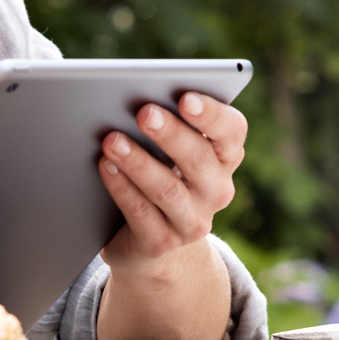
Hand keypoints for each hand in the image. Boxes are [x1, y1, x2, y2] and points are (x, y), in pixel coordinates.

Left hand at [94, 92, 245, 339]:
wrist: (147, 239)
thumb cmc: (159, 172)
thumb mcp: (171, 149)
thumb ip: (166, 123)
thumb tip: (139, 99)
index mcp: (225, 156)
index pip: (232, 130)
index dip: (211, 113)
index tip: (185, 98)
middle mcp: (217, 190)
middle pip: (198, 158)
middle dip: (170, 134)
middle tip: (144, 113)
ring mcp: (193, 221)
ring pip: (167, 189)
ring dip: (138, 162)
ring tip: (112, 140)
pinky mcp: (162, 242)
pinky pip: (141, 213)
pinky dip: (122, 187)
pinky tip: (106, 166)